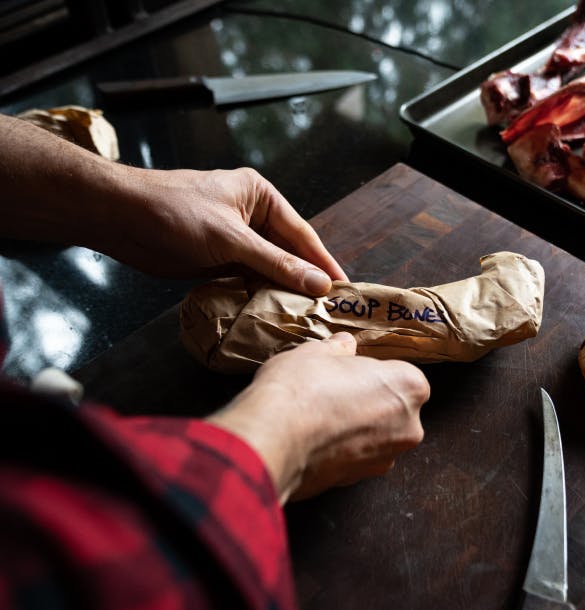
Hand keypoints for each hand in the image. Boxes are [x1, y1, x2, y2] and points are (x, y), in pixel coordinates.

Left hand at [113, 166, 347, 294]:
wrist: (120, 218)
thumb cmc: (176, 214)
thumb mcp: (232, 239)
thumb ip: (276, 263)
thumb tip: (319, 284)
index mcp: (261, 197)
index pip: (302, 234)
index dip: (323, 262)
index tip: (345, 287)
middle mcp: (252, 216)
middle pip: (288, 253)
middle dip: (306, 279)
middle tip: (330, 309)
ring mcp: (235, 240)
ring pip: (269, 269)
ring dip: (284, 290)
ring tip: (309, 317)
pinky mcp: (219, 260)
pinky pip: (248, 280)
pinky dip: (260, 295)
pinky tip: (275, 314)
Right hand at [206, 333, 430, 501]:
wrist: (272, 437)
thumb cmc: (301, 388)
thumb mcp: (317, 352)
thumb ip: (338, 349)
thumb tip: (344, 345)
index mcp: (409, 386)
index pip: (401, 375)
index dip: (372, 373)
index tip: (349, 373)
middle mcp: (408, 427)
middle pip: (393, 410)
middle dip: (368, 403)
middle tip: (333, 394)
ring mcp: (385, 458)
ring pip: (375, 437)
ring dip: (355, 430)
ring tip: (320, 418)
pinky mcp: (359, 481)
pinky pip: (355, 459)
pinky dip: (340, 451)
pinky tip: (315, 440)